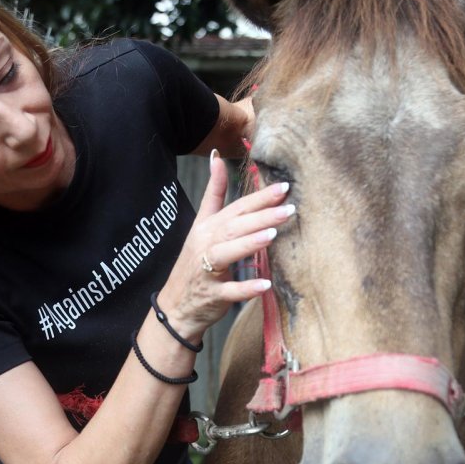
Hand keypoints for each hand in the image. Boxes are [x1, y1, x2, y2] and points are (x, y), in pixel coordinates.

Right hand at [156, 151, 293, 339]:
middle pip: (234, 227)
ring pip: (226, 253)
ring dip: (249, 244)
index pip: (236, 208)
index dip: (259, 198)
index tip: (284, 187)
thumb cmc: (194, 262)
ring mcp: (206, 271)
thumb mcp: (201, 224)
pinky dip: (246, 288)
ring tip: (273, 235)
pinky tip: (265, 284)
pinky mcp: (212, 296)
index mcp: (207, 227)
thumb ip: (213, 192)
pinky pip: (229, 292)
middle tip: (289, 209)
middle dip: (261, 216)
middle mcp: (206, 245)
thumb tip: (217, 157)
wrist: (175, 306)